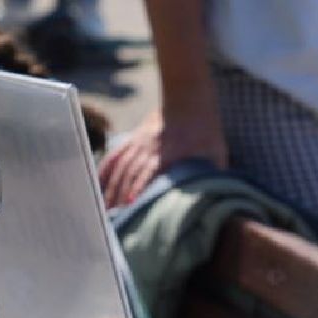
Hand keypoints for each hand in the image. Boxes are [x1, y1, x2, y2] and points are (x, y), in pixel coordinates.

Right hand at [99, 107, 228, 208]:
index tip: (131, 205)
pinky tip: (99, 186)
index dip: (139, 188)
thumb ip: (214, 175)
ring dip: (112, 189)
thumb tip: (218, 199)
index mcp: (170, 153)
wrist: (188, 98)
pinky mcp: (133, 139)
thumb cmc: (206, 129)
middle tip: (115, 218)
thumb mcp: (216, 152)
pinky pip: (115, 156)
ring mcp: (139, 143)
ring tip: (107, 210)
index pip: (150, 173)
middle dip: (121, 196)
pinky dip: (105, 171)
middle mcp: (150, 148)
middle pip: (130, 174)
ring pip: (121, 168)